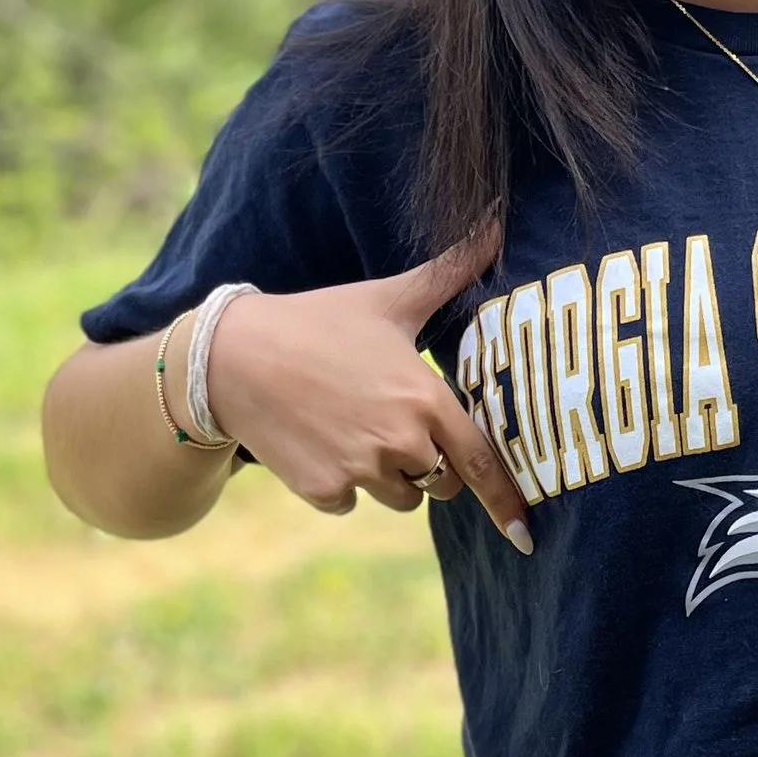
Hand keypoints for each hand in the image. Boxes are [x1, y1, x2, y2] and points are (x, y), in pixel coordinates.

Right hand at [206, 227, 532, 551]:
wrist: (232, 357)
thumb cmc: (318, 322)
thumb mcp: (388, 298)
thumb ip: (449, 273)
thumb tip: (498, 222)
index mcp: (424, 399)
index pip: (481, 461)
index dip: (506, 500)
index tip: (525, 535)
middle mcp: (399, 442)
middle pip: (443, 483)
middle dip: (433, 464)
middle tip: (397, 423)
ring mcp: (359, 470)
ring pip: (401, 498)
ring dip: (390, 476)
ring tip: (355, 424)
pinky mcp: (322, 490)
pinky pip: (351, 503)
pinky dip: (343, 484)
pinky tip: (321, 440)